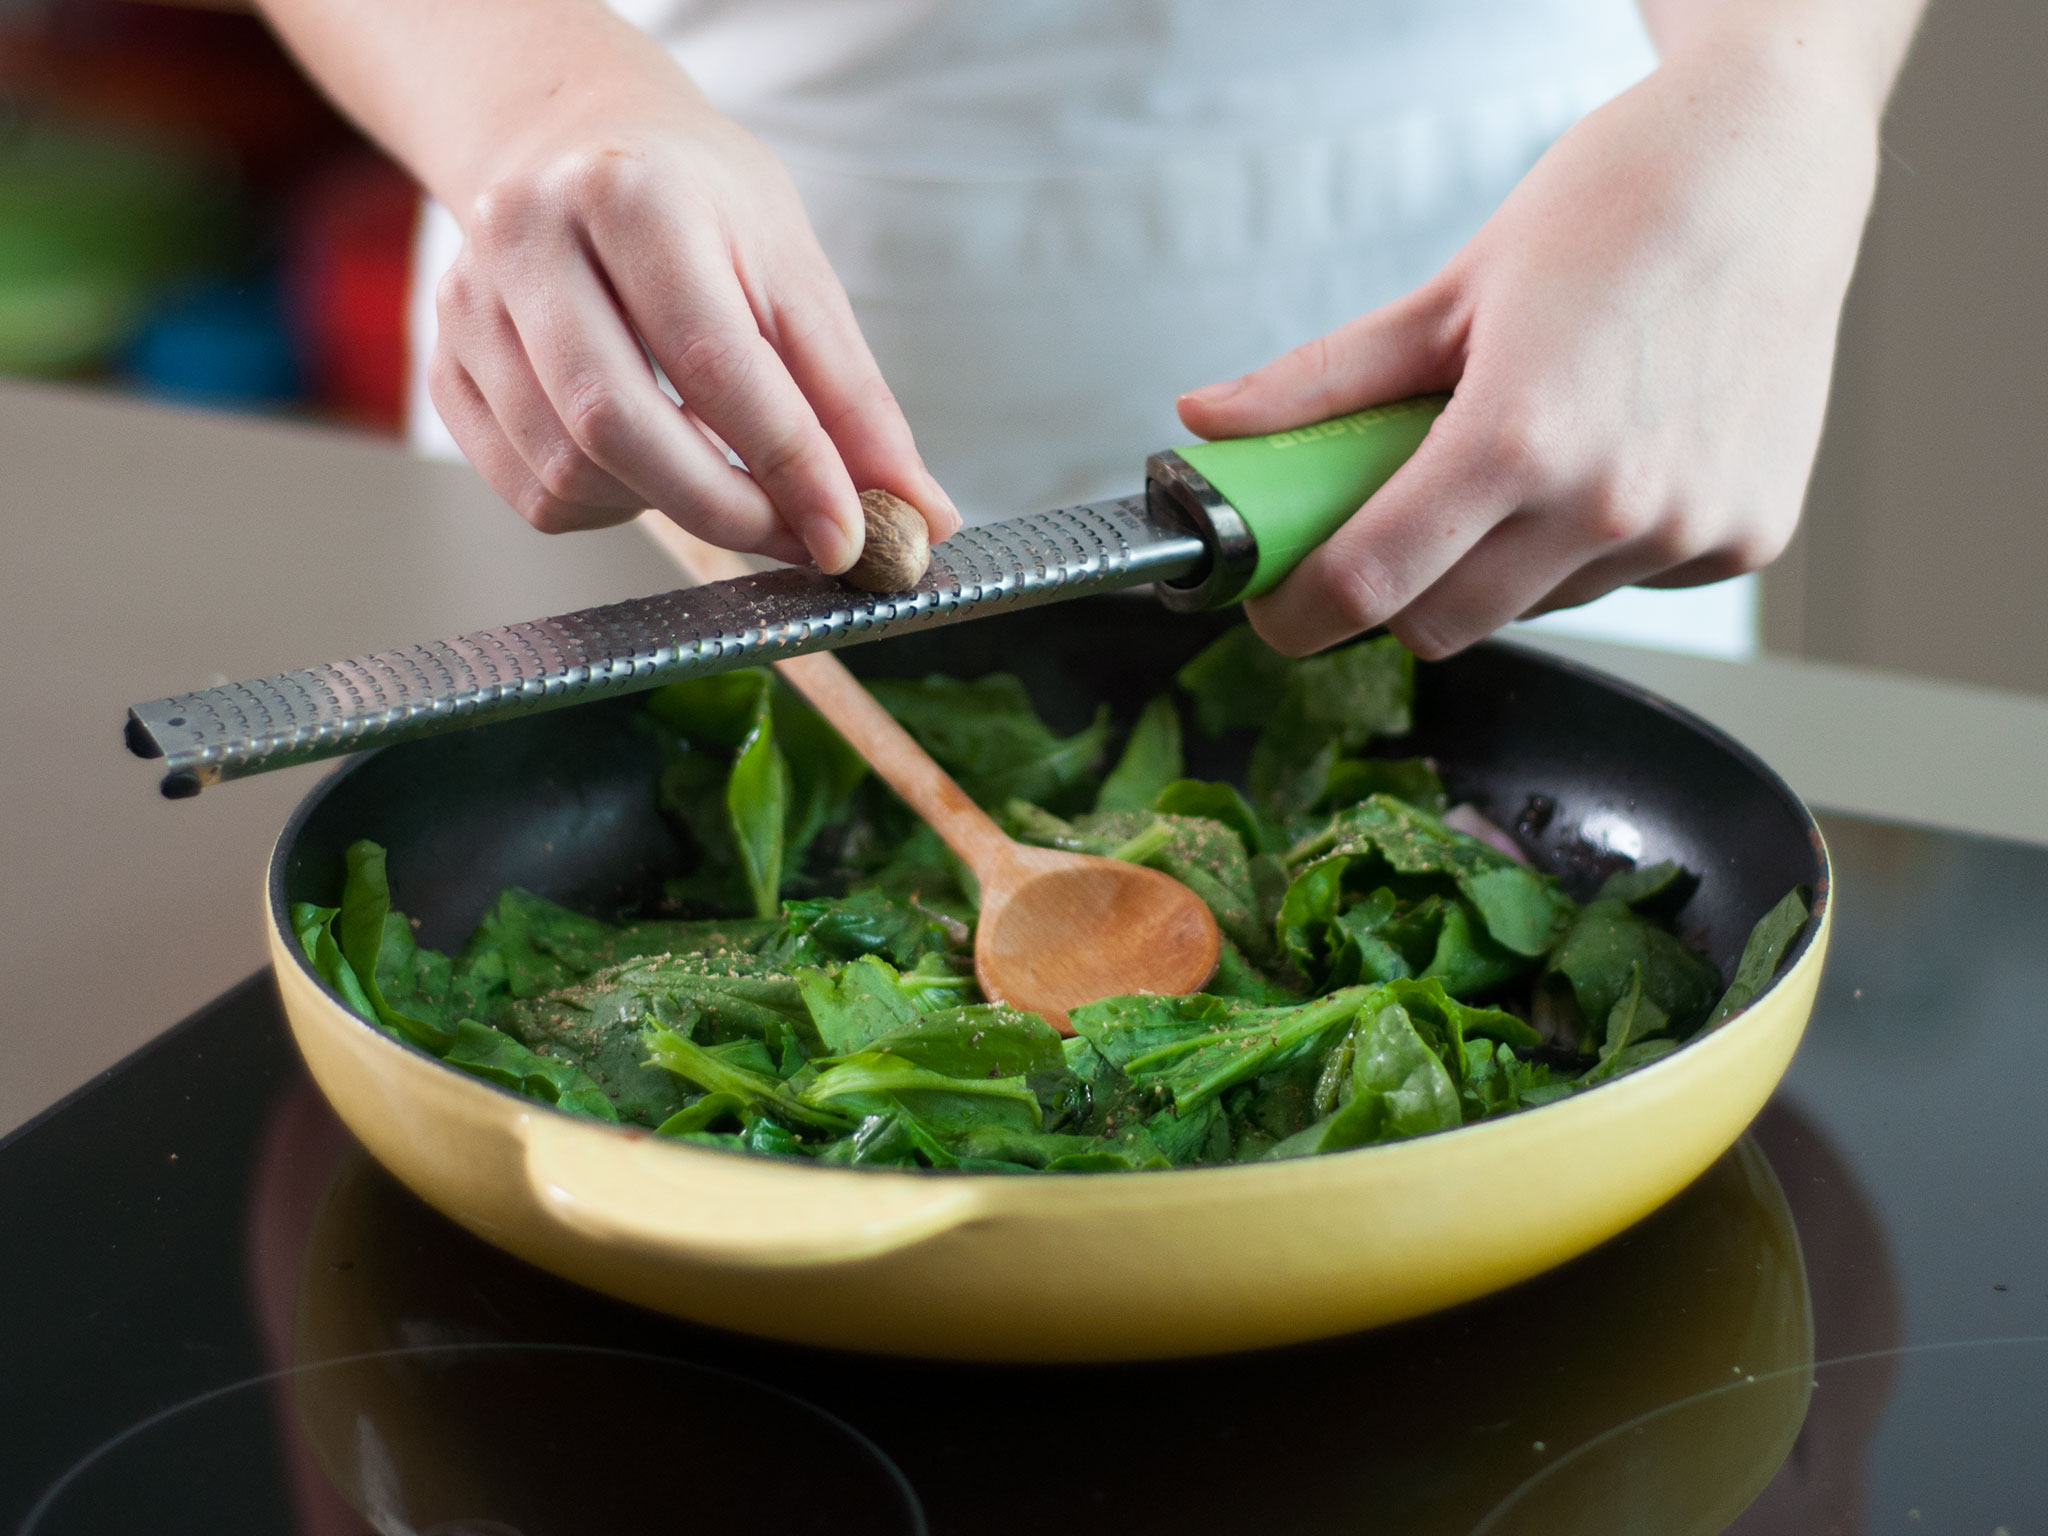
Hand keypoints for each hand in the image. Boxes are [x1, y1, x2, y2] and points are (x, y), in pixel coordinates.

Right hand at [426, 57, 958, 569]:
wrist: (573, 145)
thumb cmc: (696, 204)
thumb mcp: (793, 270)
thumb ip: (854, 398)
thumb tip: (922, 514)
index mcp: (628, 194)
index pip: (713, 361)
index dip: (790, 467)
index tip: (851, 536)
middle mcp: (526, 240)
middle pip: (616, 428)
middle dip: (727, 511)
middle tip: (799, 541)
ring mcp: (467, 306)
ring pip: (569, 474)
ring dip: (669, 509)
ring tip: (726, 476)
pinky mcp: (444, 368)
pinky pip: (533, 492)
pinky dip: (612, 506)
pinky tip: (650, 463)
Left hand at [1177, 39, 1879, 657]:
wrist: (1772, 164)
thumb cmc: (1613, 207)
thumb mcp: (1448, 292)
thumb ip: (1320, 381)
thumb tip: (1204, 421)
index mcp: (1517, 438)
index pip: (1371, 584)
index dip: (1301, 612)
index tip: (1279, 608)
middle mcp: (1609, 503)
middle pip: (1443, 624)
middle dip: (1397, 588)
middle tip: (1394, 519)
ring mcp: (1686, 531)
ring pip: (1534, 607)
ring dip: (1502, 561)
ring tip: (1534, 449)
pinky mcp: (1745, 539)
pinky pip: (1624, 583)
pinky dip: (1593, 544)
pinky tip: (1618, 450)